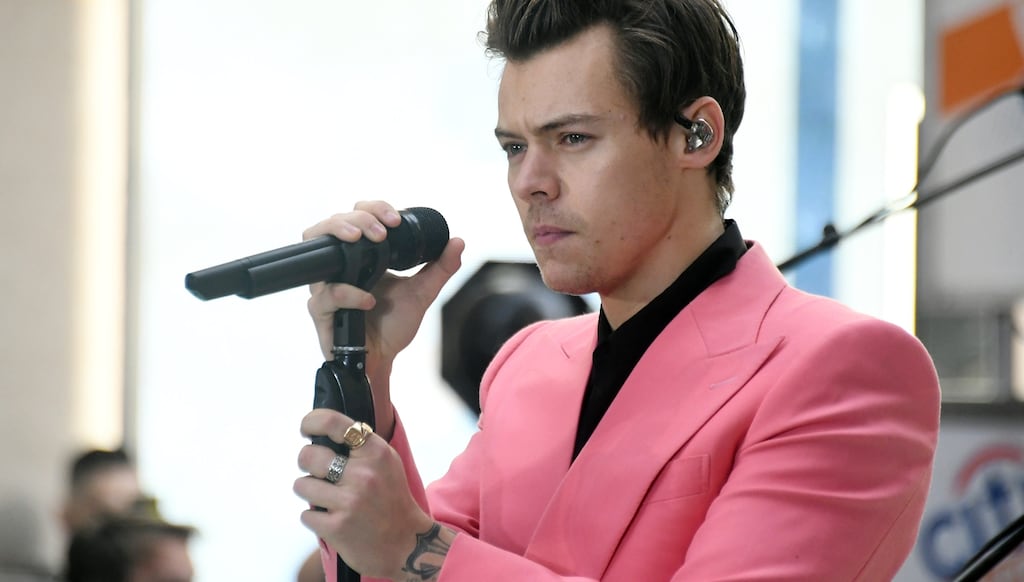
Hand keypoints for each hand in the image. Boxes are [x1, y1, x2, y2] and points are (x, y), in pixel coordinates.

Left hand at [295, 409, 453, 580]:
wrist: (407, 544)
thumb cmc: (392, 499)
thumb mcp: (387, 463)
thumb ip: (361, 446)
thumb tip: (323, 431)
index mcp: (376, 453)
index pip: (333, 423)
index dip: (312, 421)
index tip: (306, 429)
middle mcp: (363, 475)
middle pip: (308, 456)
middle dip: (307, 463)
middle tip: (318, 471)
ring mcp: (349, 502)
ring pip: (301, 485)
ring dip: (309, 492)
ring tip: (327, 498)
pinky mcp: (337, 527)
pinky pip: (306, 514)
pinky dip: (315, 518)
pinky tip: (332, 519)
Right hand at [304, 201, 464, 436]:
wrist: (384, 359)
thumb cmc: (394, 324)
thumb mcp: (423, 292)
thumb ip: (440, 267)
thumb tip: (458, 241)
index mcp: (362, 256)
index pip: (357, 217)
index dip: (373, 208)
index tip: (396, 220)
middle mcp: (340, 266)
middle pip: (331, 224)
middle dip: (356, 217)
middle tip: (381, 230)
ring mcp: (326, 286)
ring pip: (318, 249)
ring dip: (339, 236)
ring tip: (363, 239)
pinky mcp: (321, 310)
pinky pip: (326, 295)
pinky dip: (348, 294)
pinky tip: (369, 300)